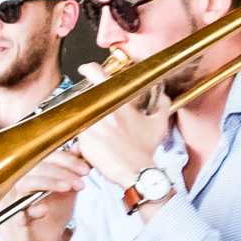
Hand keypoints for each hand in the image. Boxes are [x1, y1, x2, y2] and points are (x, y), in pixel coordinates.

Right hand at [0, 150, 89, 240]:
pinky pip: (21, 213)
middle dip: (63, 170)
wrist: (50, 237)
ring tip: (69, 188)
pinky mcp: (20, 220)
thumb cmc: (56, 209)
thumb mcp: (69, 186)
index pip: (47, 157)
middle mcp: (25, 182)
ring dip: (50, 183)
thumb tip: (79, 145)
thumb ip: (72, 168)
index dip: (67, 159)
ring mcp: (20, 200)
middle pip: (38, 167)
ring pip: (28, 184)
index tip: (86, 168)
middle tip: (82, 178)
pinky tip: (44, 210)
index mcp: (36, 171)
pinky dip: (32, 210)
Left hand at [74, 61, 171, 188]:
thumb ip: (162, 105)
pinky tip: (95, 142)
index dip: (89, 68)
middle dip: (87, 97)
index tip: (86, 69)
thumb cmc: (144, 150)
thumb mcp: (158, 124)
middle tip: (92, 104)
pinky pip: (77, 132)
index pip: (97, 74)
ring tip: (97, 129)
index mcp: (118, 101)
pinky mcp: (83, 141)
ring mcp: (90, 125)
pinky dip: (83, 135)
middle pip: (84, 93)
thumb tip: (163, 97)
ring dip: (85, 118)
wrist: (136, 172)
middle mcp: (102, 110)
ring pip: (79, 113)